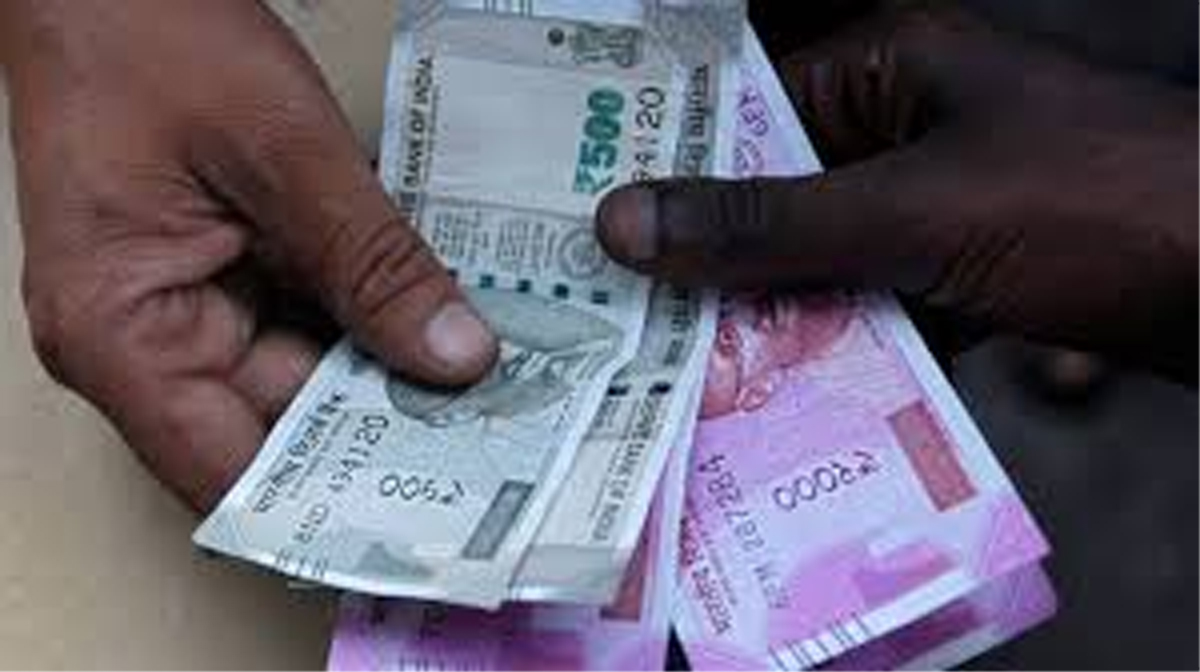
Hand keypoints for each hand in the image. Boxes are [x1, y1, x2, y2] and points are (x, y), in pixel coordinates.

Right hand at [2, 0, 497, 510]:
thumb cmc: (147, 36)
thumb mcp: (281, 151)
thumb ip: (372, 260)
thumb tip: (455, 357)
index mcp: (121, 338)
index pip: (233, 474)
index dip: (334, 508)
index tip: (433, 514)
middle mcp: (147, 345)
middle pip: (283, 431)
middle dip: (388, 432)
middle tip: (498, 437)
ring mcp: (186, 312)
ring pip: (306, 379)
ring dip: (389, 375)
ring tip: (490, 386)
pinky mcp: (223, 278)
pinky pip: (308, 323)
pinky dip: (369, 322)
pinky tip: (442, 323)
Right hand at [597, 1, 1196, 382]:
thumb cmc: (1098, 205)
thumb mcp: (914, 211)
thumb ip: (768, 222)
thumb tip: (625, 224)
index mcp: (887, 66)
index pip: (740, 100)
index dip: (659, 156)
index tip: (580, 212)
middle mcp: (903, 123)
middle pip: (771, 187)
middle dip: (704, 252)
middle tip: (610, 308)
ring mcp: (936, 198)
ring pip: (815, 253)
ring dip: (762, 308)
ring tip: (672, 362)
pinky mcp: (965, 266)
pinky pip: (869, 300)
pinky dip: (831, 343)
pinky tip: (775, 392)